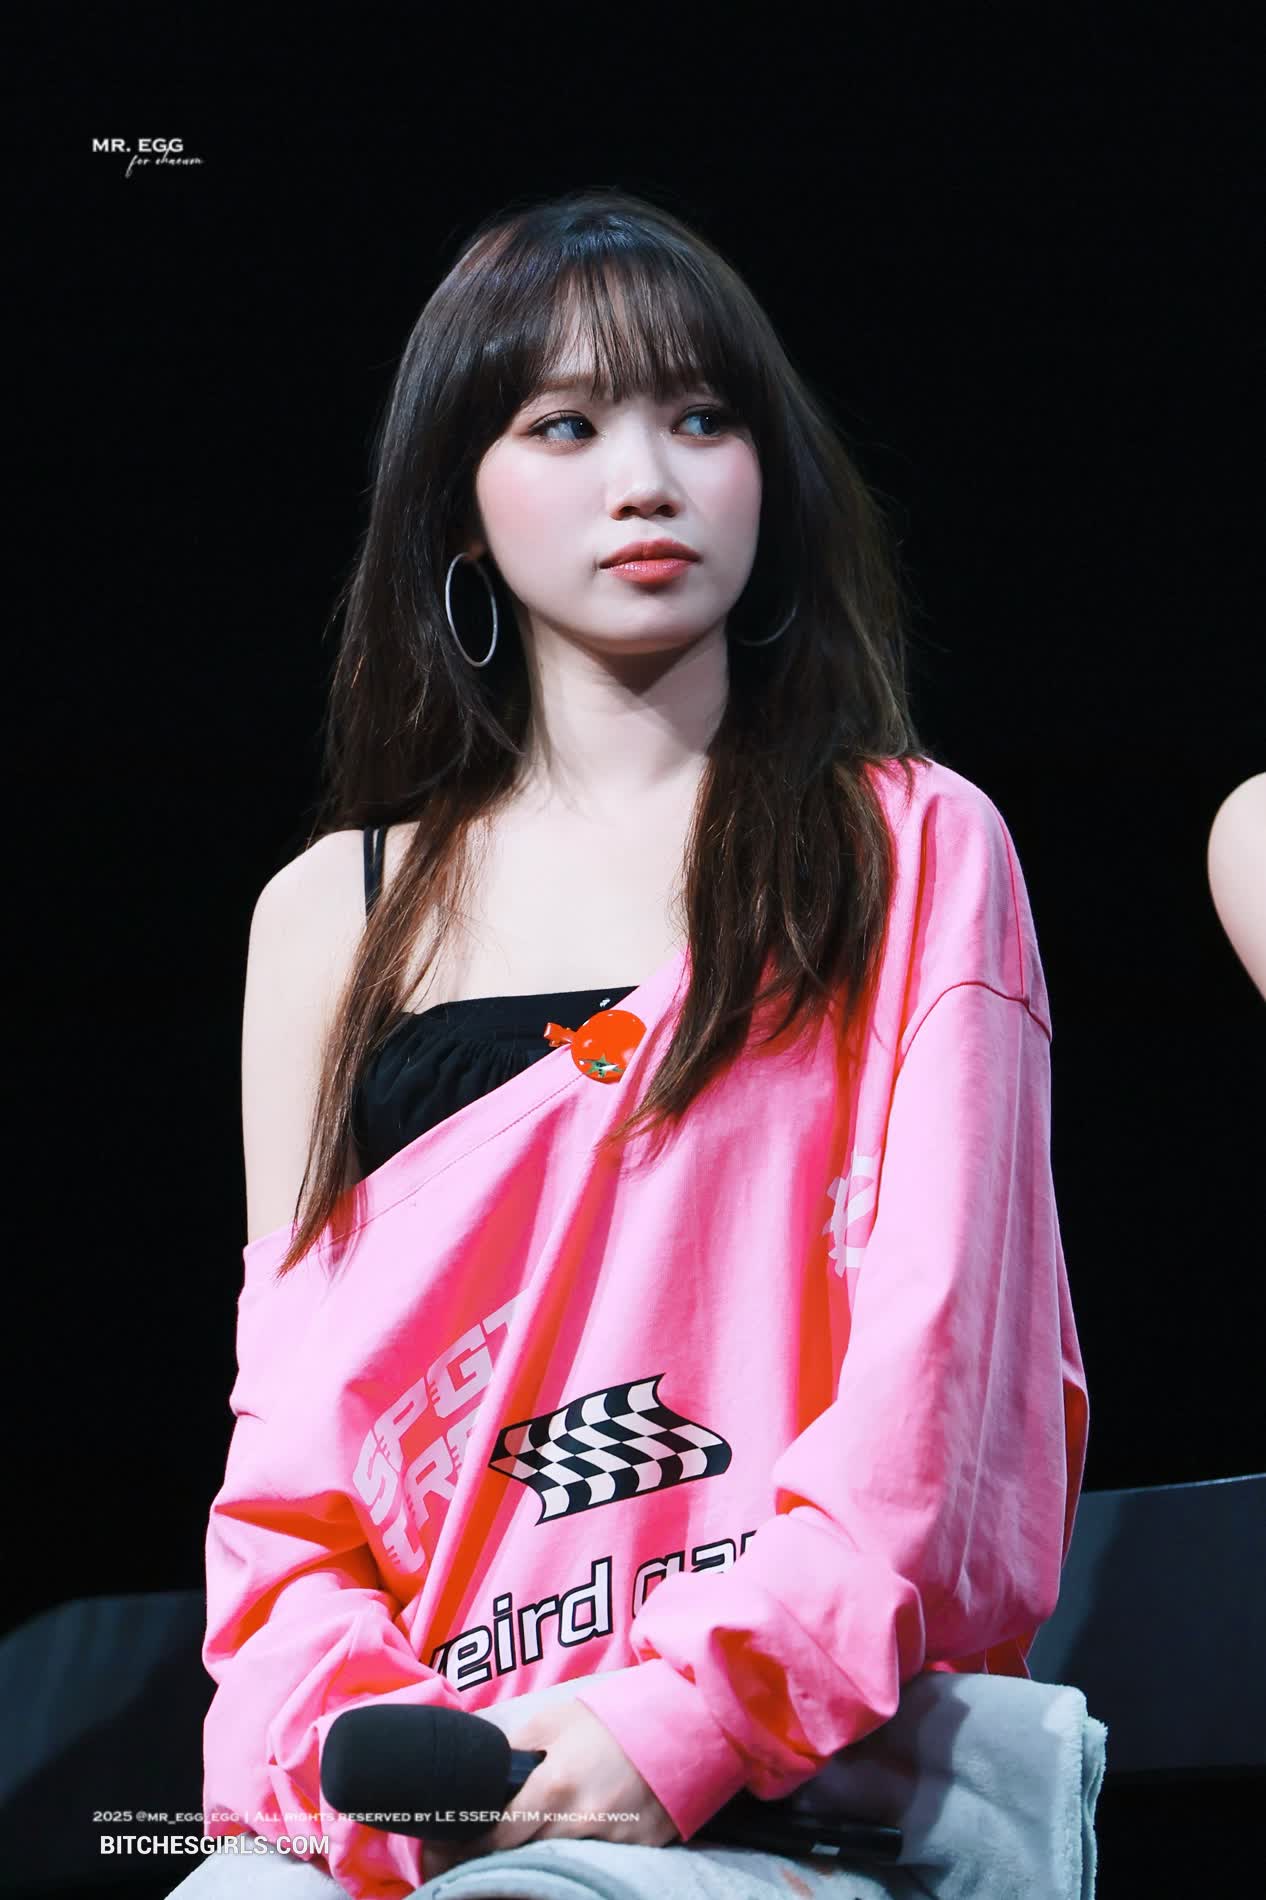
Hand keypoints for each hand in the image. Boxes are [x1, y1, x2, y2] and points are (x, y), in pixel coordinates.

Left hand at [419, 1698, 678, 1881]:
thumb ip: (517, 1747)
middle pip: (527, 1853)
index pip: (498, 1836)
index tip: (453, 1847)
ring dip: (546, 1850)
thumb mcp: (556, 1720)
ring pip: (561, 1859)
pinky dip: (585, 1850)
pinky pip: (599, 1859)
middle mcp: (579, 1822)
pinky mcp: (639, 1850)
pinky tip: (582, 1832)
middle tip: (495, 1839)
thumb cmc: (613, 1717)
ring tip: (541, 1831)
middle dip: (509, 1848)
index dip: (474, 1842)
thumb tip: (487, 1766)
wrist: (682, 1719)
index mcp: (553, 1789)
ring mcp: (612, 1842)